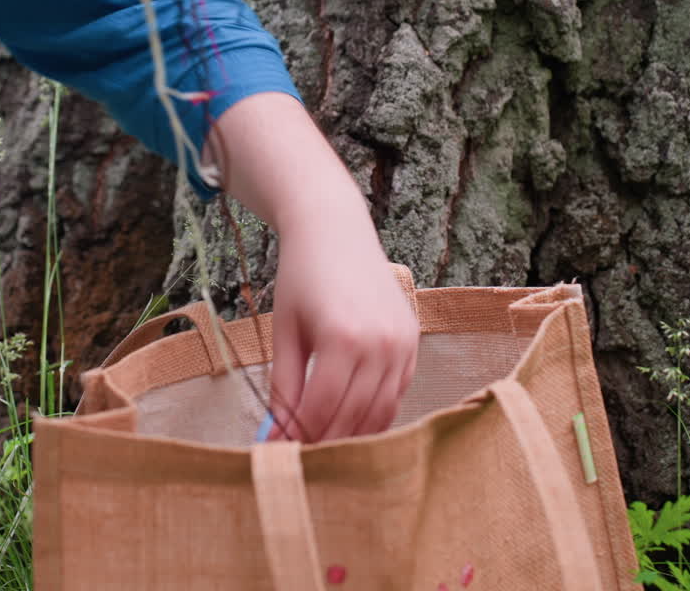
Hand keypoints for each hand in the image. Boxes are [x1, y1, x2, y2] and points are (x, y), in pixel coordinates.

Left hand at [265, 218, 418, 442]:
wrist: (335, 232)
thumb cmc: (302, 278)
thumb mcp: (286, 331)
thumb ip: (284, 384)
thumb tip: (276, 432)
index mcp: (343, 338)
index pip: (321, 408)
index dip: (297, 435)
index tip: (277, 452)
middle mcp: (381, 344)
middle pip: (353, 416)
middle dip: (323, 442)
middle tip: (298, 457)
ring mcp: (403, 344)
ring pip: (380, 412)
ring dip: (351, 435)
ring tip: (321, 445)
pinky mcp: (413, 342)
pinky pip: (397, 394)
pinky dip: (375, 414)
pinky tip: (351, 422)